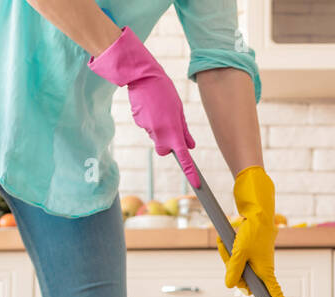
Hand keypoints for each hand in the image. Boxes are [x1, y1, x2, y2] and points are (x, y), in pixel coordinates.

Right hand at [88, 26, 199, 188]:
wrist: (142, 76)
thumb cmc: (165, 92)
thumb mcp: (179, 111)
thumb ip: (184, 131)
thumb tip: (190, 146)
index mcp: (173, 131)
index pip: (184, 157)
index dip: (190, 171)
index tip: (196, 183)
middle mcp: (160, 134)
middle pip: (164, 150)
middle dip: (168, 145)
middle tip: (170, 127)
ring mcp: (148, 129)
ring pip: (156, 138)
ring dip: (159, 128)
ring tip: (159, 109)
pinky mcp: (139, 122)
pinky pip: (148, 127)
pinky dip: (150, 121)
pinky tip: (151, 107)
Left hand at [216, 165, 292, 296]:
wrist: (256, 213)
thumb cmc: (252, 231)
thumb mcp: (239, 251)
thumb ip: (233, 269)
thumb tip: (230, 286)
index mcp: (266, 273)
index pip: (275, 296)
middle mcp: (261, 272)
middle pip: (242, 283)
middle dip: (231, 269)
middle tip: (230, 249)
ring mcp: (253, 266)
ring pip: (234, 271)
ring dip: (227, 256)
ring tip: (229, 241)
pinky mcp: (247, 258)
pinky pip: (233, 262)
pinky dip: (227, 252)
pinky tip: (227, 240)